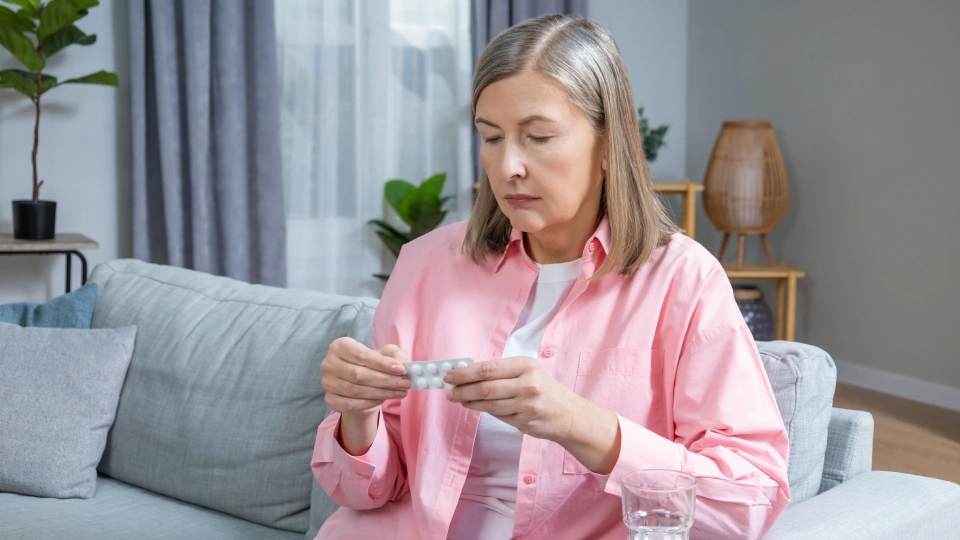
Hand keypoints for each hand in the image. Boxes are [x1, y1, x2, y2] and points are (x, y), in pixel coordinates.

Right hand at [321, 337, 411, 416]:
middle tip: (406, 383)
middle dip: (386, 380)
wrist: (360, 384)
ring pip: (356, 390)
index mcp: (340, 346)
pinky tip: (383, 398)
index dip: (381, 363)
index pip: (361, 355)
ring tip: (401, 391)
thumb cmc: (373, 365)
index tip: (401, 370)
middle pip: (359, 375)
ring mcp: (327, 382)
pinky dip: (370, 403)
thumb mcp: (386, 354)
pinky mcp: (330, 400)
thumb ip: (396, 355)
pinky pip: (351, 404)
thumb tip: (403, 364)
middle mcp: (329, 363)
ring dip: (382, 392)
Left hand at [444, 356, 578, 441]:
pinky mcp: (524, 422)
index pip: (488, 368)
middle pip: (485, 387)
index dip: (465, 372)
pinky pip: (497, 415)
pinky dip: (482, 410)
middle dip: (462, 389)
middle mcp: (527, 384)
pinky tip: (474, 406)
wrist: (568, 414)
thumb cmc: (545, 389)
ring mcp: (526, 405)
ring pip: (488, 404)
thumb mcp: (529, 371)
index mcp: (526, 366)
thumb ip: (503, 372)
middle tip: (449, 390)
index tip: (450, 375)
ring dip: (468, 402)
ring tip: (458, 399)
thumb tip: (469, 374)